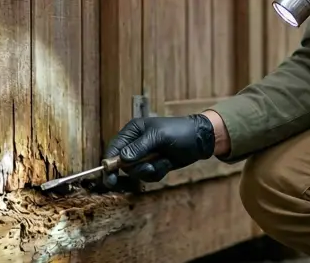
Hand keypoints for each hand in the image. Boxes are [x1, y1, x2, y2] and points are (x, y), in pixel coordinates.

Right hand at [101, 114, 215, 186]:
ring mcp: (144, 155)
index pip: (114, 147)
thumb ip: (140, 147)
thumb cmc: (179, 132)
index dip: (109, 163)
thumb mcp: (159, 136)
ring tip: (164, 161)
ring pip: (136, 172)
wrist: (200, 140)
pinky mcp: (153, 165)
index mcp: (133, 131)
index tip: (109, 177)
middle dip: (137, 168)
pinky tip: (168, 163)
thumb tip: (122, 159)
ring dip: (150, 171)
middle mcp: (135, 143)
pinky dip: (158, 173)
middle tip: (149, 169)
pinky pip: (148, 176)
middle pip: (122, 164)